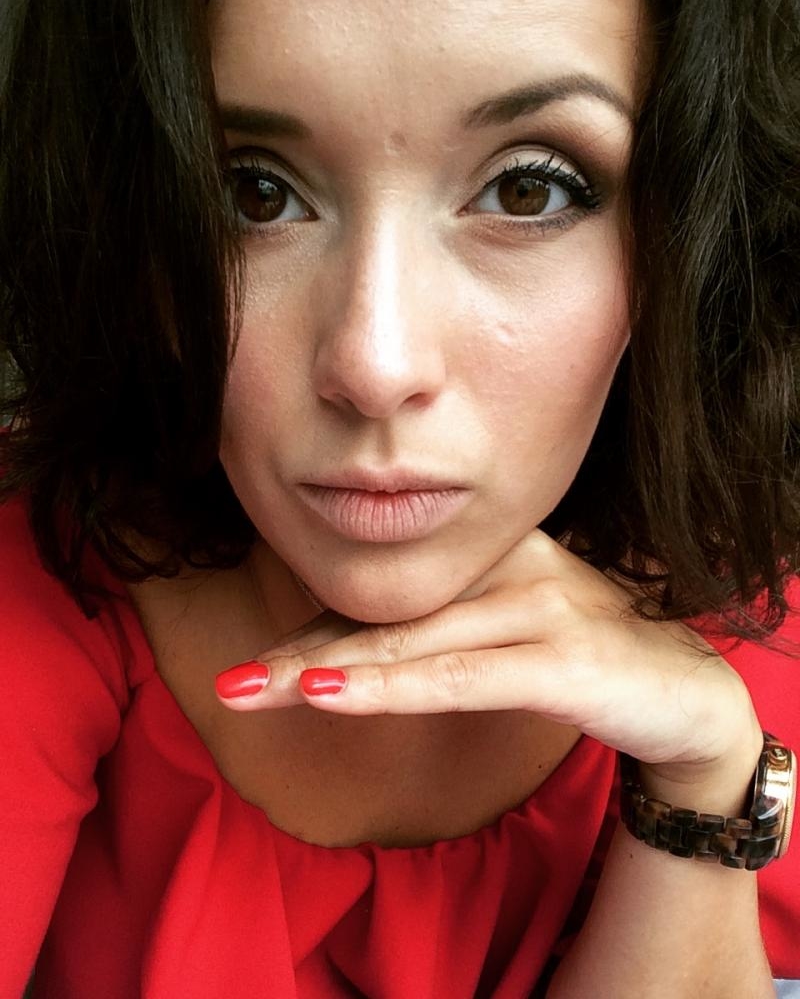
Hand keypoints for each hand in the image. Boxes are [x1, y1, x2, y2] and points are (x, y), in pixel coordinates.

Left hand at [216, 530, 761, 794]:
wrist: (690, 693)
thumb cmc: (590, 657)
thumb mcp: (511, 629)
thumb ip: (446, 626)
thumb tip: (359, 650)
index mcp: (493, 554)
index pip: (389, 595)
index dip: (320, 631)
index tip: (261, 667)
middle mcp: (512, 568)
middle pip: (387, 613)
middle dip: (303, 652)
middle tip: (233, 682)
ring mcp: (541, 609)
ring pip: (413, 640)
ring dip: (328, 668)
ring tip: (256, 690)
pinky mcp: (566, 659)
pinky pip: (463, 675)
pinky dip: (394, 687)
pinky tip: (333, 697)